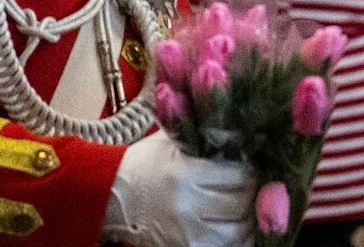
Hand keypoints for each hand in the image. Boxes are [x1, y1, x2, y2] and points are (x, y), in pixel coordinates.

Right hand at [103, 132, 251, 246]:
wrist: (109, 195)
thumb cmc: (144, 164)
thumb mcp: (171, 142)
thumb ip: (203, 134)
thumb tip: (239, 126)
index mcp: (185, 173)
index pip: (238, 175)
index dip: (250, 171)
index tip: (252, 167)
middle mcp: (186, 204)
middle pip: (241, 203)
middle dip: (252, 194)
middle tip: (254, 188)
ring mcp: (185, 232)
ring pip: (236, 231)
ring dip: (245, 219)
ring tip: (245, 208)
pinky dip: (232, 238)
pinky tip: (232, 226)